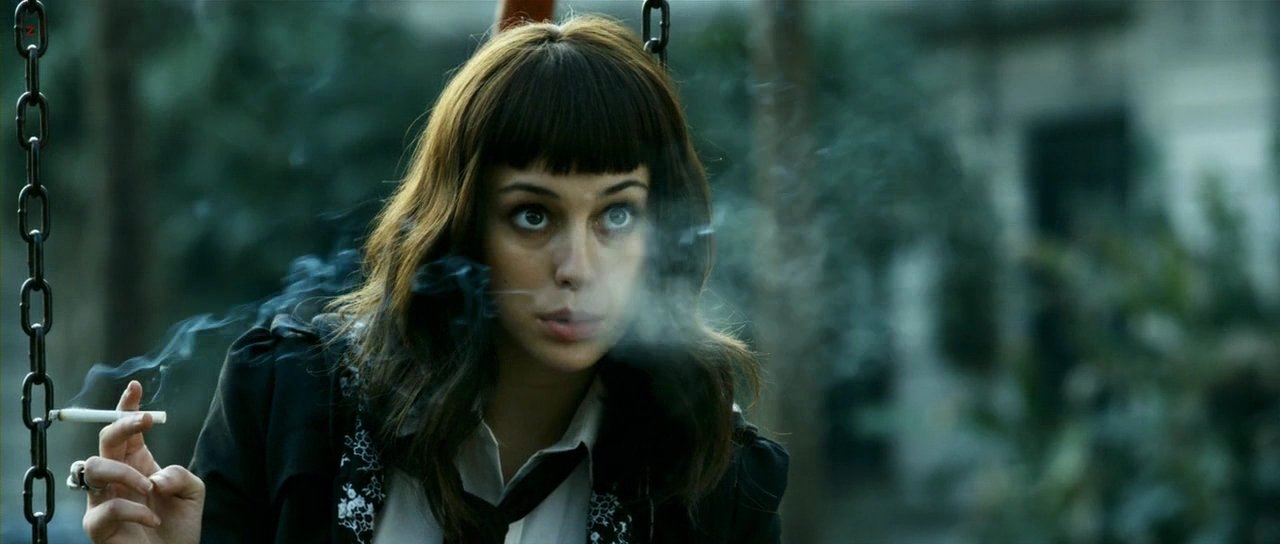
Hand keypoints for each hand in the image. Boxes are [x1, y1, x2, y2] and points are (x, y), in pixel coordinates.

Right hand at [81, 380, 204, 543]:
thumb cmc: (178, 526)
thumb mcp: (193, 492)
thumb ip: (181, 475)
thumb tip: (155, 476)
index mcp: (137, 463)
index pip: (125, 429)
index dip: (126, 406)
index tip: (135, 387)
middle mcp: (116, 478)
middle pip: (104, 440)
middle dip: (122, 425)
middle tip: (146, 423)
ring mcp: (102, 500)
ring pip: (93, 467)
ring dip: (126, 472)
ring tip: (152, 490)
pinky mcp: (97, 526)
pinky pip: (106, 508)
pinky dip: (134, 511)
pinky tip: (153, 521)